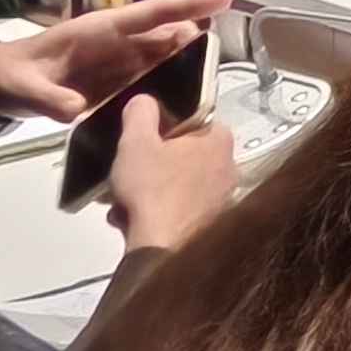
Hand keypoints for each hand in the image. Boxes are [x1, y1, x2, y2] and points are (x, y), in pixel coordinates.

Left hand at [0, 0, 230, 121]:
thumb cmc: (1, 76)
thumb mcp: (19, 86)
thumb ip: (47, 97)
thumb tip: (78, 109)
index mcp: (96, 32)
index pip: (150, 14)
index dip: (188, 6)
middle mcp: (112, 44)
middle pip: (164, 36)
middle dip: (195, 39)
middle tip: (222, 56)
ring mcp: (111, 65)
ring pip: (159, 58)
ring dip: (183, 65)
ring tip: (209, 80)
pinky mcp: (107, 86)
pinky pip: (145, 81)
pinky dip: (165, 86)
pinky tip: (180, 102)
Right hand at [104, 92, 237, 253]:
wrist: (163, 250)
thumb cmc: (152, 190)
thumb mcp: (135, 142)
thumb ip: (140, 112)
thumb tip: (145, 99)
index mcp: (218, 139)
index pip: (190, 119)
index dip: (160, 127)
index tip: (138, 139)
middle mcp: (228, 166)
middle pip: (180, 154)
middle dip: (149, 163)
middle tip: (125, 172)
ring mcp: (222, 197)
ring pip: (175, 182)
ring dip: (146, 189)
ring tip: (121, 200)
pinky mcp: (211, 223)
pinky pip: (177, 208)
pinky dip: (154, 211)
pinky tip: (130, 219)